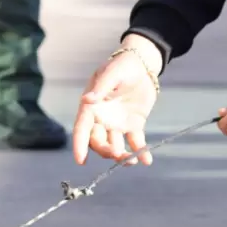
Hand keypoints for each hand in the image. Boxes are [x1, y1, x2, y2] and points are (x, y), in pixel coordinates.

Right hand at [72, 34, 162, 165]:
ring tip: (132, 160)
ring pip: (115, 146)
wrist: (142, 65)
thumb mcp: (111, 74)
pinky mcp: (133, 125)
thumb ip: (100, 87)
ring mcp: (117, 125)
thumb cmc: (122, 66)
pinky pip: (135, 142)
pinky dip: (141, 151)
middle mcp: (101, 120)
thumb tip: (86, 99)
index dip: (80, 145)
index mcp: (91, 108)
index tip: (81, 161)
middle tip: (117, 153)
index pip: (82, 129)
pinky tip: (147, 160)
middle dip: (105, 151)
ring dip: (122, 156)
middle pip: (98, 142)